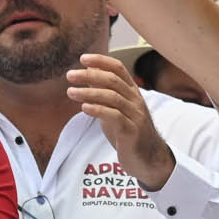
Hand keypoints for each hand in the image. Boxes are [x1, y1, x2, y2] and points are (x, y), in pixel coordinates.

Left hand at [67, 54, 174, 190]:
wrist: (148, 159)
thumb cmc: (128, 132)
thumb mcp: (115, 109)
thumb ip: (103, 92)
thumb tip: (88, 73)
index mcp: (132, 92)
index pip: (119, 69)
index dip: (101, 61)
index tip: (83, 59)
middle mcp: (136, 101)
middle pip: (113, 81)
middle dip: (90, 75)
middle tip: (70, 75)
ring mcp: (136, 115)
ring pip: (112, 97)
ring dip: (89, 92)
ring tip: (70, 92)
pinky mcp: (132, 131)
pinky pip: (115, 116)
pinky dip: (98, 110)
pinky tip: (84, 108)